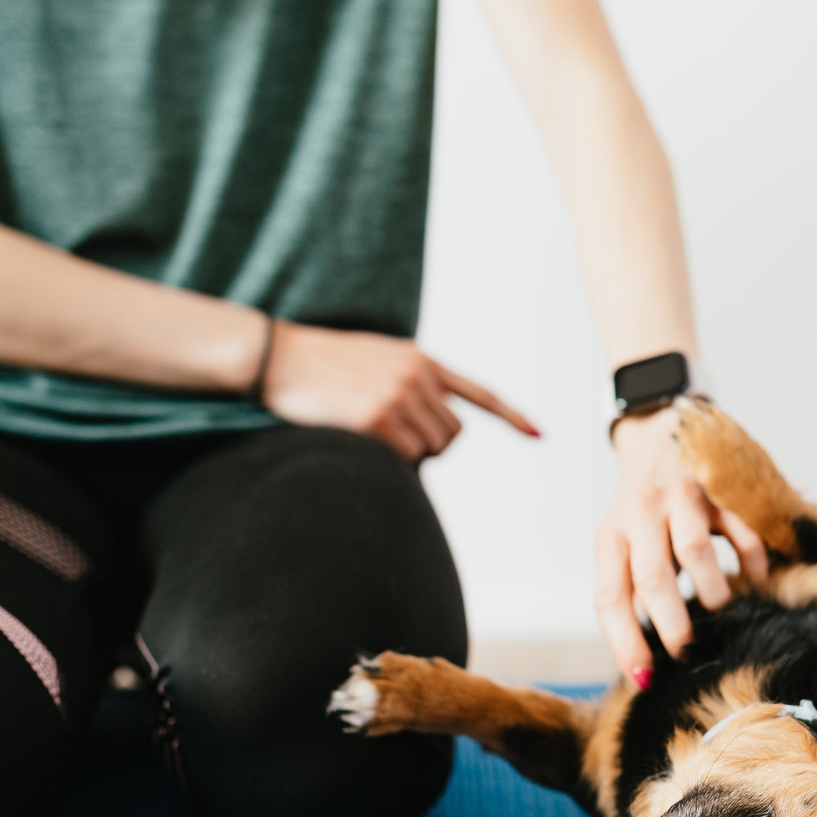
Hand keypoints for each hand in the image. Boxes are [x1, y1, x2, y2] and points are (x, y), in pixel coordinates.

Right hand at [260, 320, 538, 460]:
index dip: (511, 417)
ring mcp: (399, 396)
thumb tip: (434, 429)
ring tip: (370, 430)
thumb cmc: (321, 366)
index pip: (478, 393)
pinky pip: (405, 458)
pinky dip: (389, 459)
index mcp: (421, 360)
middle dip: (431, 444)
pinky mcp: (378, 419)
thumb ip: (410, 383)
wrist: (279, 357)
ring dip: (409, 452)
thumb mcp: (375, 360)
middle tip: (393, 436)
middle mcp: (417, 376)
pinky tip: (360, 436)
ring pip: (432, 449)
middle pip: (453, 434)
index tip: (538, 435)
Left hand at [596, 408, 769, 687]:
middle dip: (671, 623)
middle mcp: (640, 515)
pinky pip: (740, 529)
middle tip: (687, 652)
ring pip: (694, 550)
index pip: (610, 596)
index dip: (625, 640)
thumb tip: (643, 663)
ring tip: (721, 616)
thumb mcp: (622, 543)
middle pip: (652, 576)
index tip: (644, 679)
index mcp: (610, 536)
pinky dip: (751, 562)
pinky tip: (756, 582)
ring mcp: (680, 498)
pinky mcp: (718, 487)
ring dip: (711, 592)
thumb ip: (630, 588)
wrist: (659, 435)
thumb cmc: (641, 512)